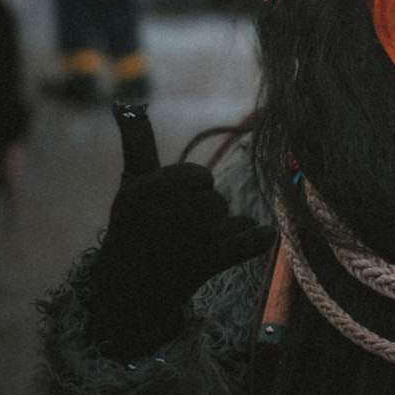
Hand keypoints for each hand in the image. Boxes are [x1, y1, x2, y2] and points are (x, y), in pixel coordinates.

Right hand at [89, 103, 274, 357]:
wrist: (129, 291)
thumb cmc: (134, 228)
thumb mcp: (131, 185)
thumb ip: (137, 143)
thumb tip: (127, 103)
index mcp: (142, 192)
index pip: (198, 176)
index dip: (195, 190)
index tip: (175, 207)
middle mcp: (161, 215)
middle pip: (216, 198)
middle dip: (207, 213)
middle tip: (180, 233)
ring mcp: (182, 242)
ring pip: (232, 219)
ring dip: (223, 232)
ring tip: (192, 248)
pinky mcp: (202, 266)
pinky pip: (244, 243)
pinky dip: (257, 239)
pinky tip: (267, 234)